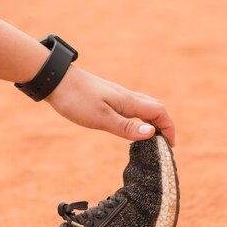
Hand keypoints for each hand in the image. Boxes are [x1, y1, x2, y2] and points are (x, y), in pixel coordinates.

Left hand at [46, 67, 175, 145]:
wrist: (55, 79)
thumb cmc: (76, 99)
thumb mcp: (100, 118)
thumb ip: (126, 127)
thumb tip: (151, 133)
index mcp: (128, 101)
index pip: (159, 112)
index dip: (169, 128)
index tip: (170, 147)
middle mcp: (126, 97)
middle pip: (155, 108)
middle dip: (164, 125)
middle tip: (164, 145)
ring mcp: (117, 96)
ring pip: (143, 107)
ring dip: (152, 121)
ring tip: (151, 139)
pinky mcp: (107, 97)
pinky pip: (132, 107)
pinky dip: (139, 118)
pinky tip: (130, 126)